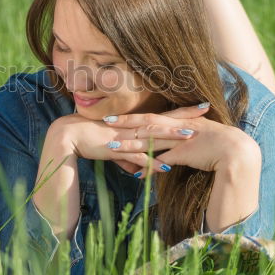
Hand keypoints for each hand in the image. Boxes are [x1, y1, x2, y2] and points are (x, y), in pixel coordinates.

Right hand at [49, 107, 200, 175]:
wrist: (69, 135)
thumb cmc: (91, 139)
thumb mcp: (114, 148)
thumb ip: (129, 158)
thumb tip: (138, 168)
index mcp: (134, 124)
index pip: (163, 116)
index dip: (183, 112)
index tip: (202, 106)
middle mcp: (132, 127)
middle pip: (163, 122)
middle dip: (184, 118)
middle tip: (206, 112)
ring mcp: (125, 137)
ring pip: (152, 136)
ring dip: (170, 137)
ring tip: (190, 138)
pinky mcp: (116, 148)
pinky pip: (136, 156)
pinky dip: (150, 162)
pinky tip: (163, 167)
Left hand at [102, 104, 258, 173]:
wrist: (237, 150)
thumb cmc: (220, 144)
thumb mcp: (199, 136)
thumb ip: (183, 140)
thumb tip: (170, 148)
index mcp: (179, 121)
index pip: (151, 116)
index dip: (131, 116)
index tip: (113, 117)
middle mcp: (178, 127)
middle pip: (146, 123)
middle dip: (125, 123)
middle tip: (105, 122)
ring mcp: (180, 140)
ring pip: (150, 140)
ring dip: (131, 145)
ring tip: (112, 149)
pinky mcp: (185, 154)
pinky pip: (163, 161)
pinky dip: (150, 167)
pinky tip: (137, 174)